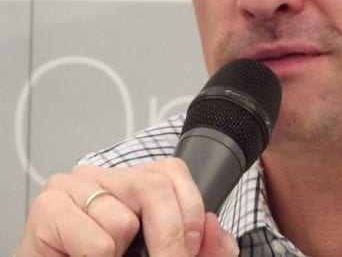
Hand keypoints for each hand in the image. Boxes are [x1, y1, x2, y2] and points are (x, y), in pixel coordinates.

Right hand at [15, 158, 239, 256]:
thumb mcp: (161, 252)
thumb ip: (196, 245)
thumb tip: (215, 232)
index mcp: (128, 183)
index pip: (173, 172)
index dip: (190, 213)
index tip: (189, 249)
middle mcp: (100, 176)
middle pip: (155, 187)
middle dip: (170, 238)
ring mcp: (71, 186)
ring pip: (123, 222)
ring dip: (119, 255)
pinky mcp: (48, 208)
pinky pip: (97, 242)